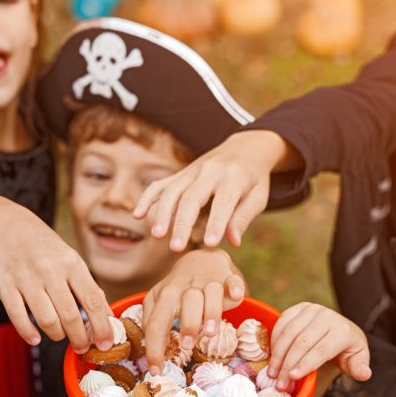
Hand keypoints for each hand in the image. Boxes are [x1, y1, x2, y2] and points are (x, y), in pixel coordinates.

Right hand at [0, 203, 111, 353]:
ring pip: (47, 319)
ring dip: (57, 335)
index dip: (102, 327)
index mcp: (72, 264)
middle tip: (82, 347)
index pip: (93, 301)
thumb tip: (107, 316)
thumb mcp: (70, 259)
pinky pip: (18, 316)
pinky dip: (28, 332)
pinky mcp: (4, 285)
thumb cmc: (44, 247)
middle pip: (71, 315)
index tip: (106, 344)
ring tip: (59, 336)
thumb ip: (87, 286)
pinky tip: (36, 338)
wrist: (5, 224)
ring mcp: (26, 278)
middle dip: (80, 338)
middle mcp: (51, 270)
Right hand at [133, 130, 291, 250]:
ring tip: (157, 235)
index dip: (217, 223)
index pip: (223, 202)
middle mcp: (209, 171)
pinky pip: (161, 184)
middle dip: (182, 223)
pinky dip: (148, 198)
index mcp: (234, 177)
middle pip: (191, 197)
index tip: (211, 244)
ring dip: (162, 213)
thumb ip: (243, 218)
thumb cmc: (253, 180)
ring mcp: (192, 171)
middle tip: (175, 248)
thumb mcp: (258, 197)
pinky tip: (137, 215)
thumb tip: (233, 242)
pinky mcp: (181, 174)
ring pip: (172, 191)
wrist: (244, 148)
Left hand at [142, 249, 245, 372]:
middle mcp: (186, 287)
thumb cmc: (179, 290)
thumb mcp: (159, 301)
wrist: (201, 259)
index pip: (156, 322)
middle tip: (187, 345)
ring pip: (211, 292)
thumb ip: (152, 320)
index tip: (156, 371)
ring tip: (210, 332)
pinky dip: (234, 288)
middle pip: (184, 301)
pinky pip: (233, 281)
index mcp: (166, 295)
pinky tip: (235, 296)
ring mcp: (208, 281)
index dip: (154, 348)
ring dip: (211, 312)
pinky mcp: (228, 278)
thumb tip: (153, 346)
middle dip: (187, 323)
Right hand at [266, 303, 371, 388]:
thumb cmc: (347, 349)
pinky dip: (274, 340)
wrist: (340, 329)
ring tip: (272, 373)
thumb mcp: (357, 360)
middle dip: (288, 364)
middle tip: (279, 383)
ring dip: (278, 355)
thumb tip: (364, 374)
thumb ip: (359, 368)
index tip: (292, 377)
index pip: (321, 349)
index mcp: (343, 330)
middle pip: (302, 342)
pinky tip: (273, 357)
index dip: (306, 364)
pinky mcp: (299, 308)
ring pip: (289, 333)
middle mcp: (327, 316)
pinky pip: (282, 323)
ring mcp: (312, 309)